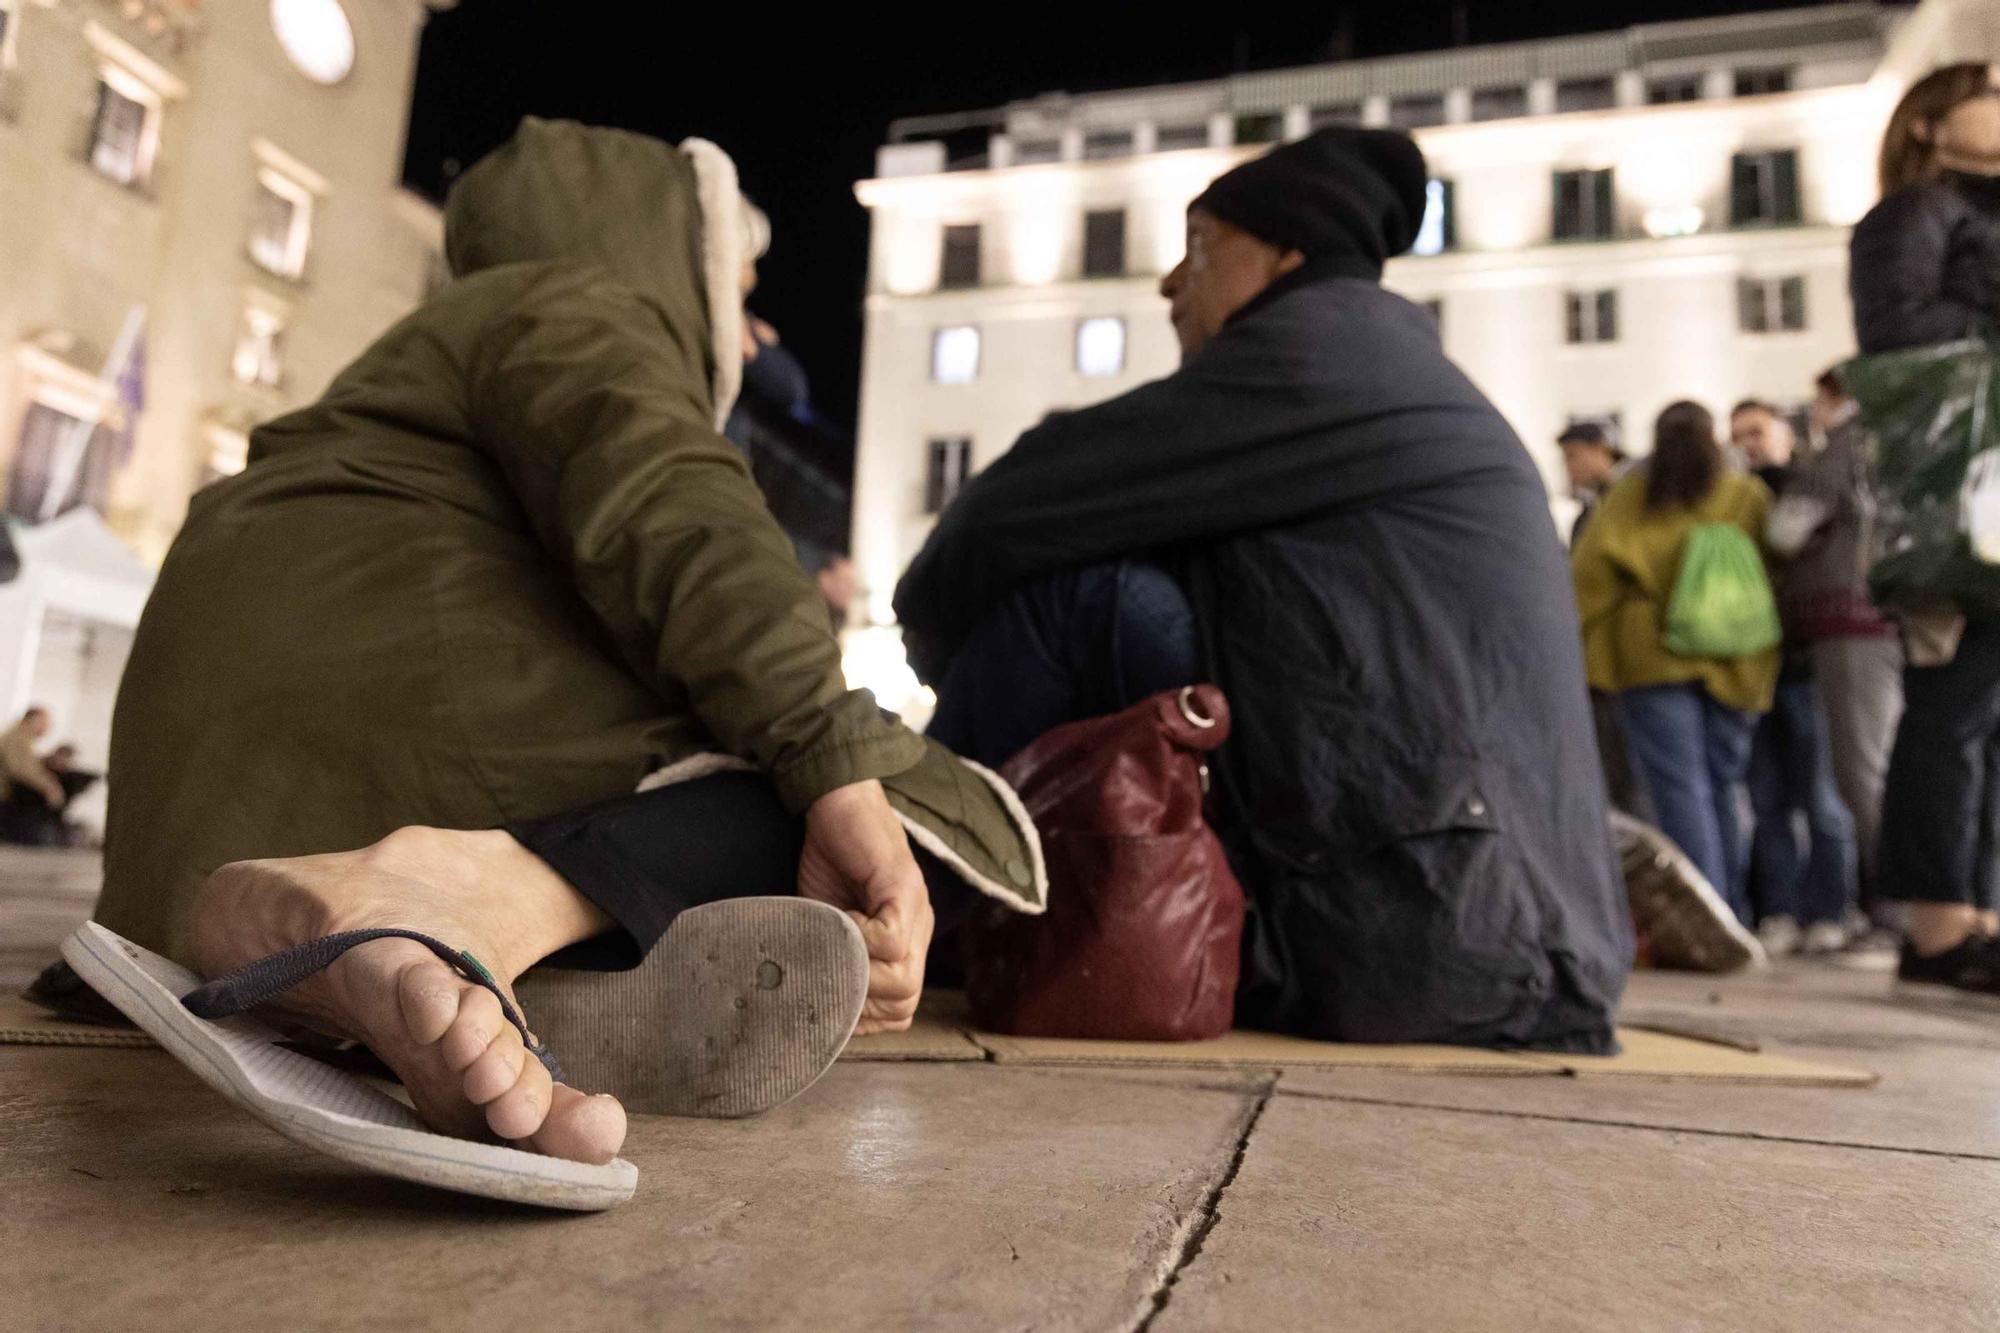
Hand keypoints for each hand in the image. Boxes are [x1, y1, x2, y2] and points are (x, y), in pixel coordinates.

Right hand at [797, 780, 932, 1033]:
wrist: (835, 799)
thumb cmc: (828, 860)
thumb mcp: (825, 924)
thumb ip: (831, 959)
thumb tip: (810, 1005)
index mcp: (905, 943)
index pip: (899, 1010)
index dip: (860, 1016)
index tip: (824, 999)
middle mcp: (919, 930)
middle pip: (906, 1002)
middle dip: (859, 1001)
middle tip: (825, 974)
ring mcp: (917, 909)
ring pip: (904, 980)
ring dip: (859, 975)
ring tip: (830, 948)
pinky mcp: (904, 886)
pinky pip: (891, 940)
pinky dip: (859, 941)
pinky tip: (837, 919)